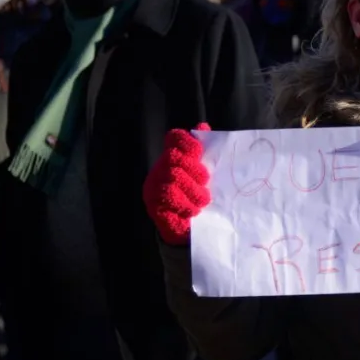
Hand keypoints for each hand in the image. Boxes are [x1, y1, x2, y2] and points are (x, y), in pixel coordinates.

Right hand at [143, 123, 211, 244]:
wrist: (190, 233)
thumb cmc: (198, 199)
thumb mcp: (205, 175)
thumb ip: (206, 152)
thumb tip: (203, 126)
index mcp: (172, 159)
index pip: (174, 139)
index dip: (188, 142)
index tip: (199, 152)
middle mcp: (159, 171)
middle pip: (174, 158)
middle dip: (195, 171)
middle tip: (205, 184)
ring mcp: (153, 189)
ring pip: (172, 176)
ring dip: (193, 190)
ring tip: (202, 201)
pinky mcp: (154, 208)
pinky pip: (169, 198)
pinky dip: (185, 204)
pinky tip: (193, 211)